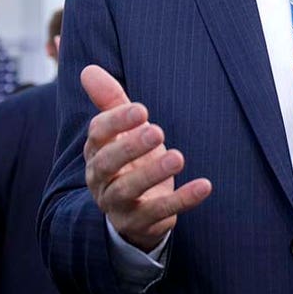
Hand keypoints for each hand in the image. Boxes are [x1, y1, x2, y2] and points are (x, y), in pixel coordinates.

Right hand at [81, 65, 211, 250]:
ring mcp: (117, 204)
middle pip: (108, 163)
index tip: (142, 110)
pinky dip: (182, 199)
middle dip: (131, 146)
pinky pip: (159, 213)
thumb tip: (88, 69)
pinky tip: (204, 185)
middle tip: (158, 131)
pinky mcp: (139, 224)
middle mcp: (101, 179)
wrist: (134, 209)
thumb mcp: (122, 130)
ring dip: (152, 174)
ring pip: (128, 191)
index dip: (117, 122)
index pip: (98, 134)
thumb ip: (109, 100)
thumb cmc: (130, 159)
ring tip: (178, 157)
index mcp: (96, 151)